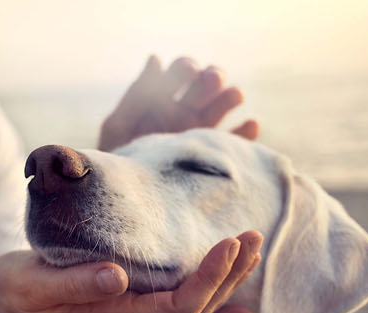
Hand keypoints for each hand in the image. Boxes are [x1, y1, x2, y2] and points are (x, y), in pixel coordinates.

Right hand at [0, 231, 264, 312]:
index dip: (208, 279)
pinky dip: (214, 303)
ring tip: (251, 249)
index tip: (228, 244)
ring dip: (227, 281)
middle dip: (229, 274)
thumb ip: (75, 283)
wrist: (4, 303)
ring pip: (195, 309)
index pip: (178, 307)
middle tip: (251, 235)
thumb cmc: (17, 290)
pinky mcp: (134, 303)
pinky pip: (183, 310)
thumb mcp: (34, 284)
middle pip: (197, 309)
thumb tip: (118, 275)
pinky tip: (239, 302)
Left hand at [99, 56, 259, 151]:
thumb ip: (137, 94)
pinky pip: (236, 142)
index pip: (182, 71)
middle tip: (212, 80)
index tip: (189, 72)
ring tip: (234, 95)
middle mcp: (185, 112)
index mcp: (162, 99)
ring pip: (223, 106)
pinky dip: (246, 132)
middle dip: (212, 77)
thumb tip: (156, 58)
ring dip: (231, 96)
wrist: (127, 200)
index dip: (187, 68)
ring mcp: (201, 133)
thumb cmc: (117, 162)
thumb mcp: (119, 126)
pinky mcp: (214, 156)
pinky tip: (250, 125)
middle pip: (207, 85)